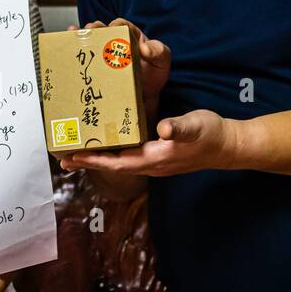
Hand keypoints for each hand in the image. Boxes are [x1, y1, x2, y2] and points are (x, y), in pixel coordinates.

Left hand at [60, 109, 243, 177]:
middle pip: (112, 165)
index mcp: (154, 158)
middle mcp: (150, 163)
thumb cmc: (210, 134)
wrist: (228, 145)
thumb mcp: (195, 126)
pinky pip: (128, 155)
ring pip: (118, 161)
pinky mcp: (156, 155)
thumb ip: (179, 128)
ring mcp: (153, 161)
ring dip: (97, 157)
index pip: (117, 162)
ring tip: (76, 152)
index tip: (72, 157)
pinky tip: (105, 143)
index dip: (94, 160)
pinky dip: (112, 151)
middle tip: (62, 158)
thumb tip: (164, 130)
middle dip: (87, 162)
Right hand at [67, 18, 170, 115]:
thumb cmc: (154, 75)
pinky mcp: (98, 69)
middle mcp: (115, 43)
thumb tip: (145, 48)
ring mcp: (105, 56)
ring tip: (76, 34)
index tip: (113, 27)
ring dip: (83, 37)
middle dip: (96, 28)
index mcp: (131, 36)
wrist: (146, 97)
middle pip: (103, 31)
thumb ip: (159, 51)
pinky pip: (86, 57)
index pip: (123, 25)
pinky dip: (75, 49)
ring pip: (92, 42)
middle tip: (91, 29)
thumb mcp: (162, 60)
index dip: (117, 24)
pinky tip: (68, 43)